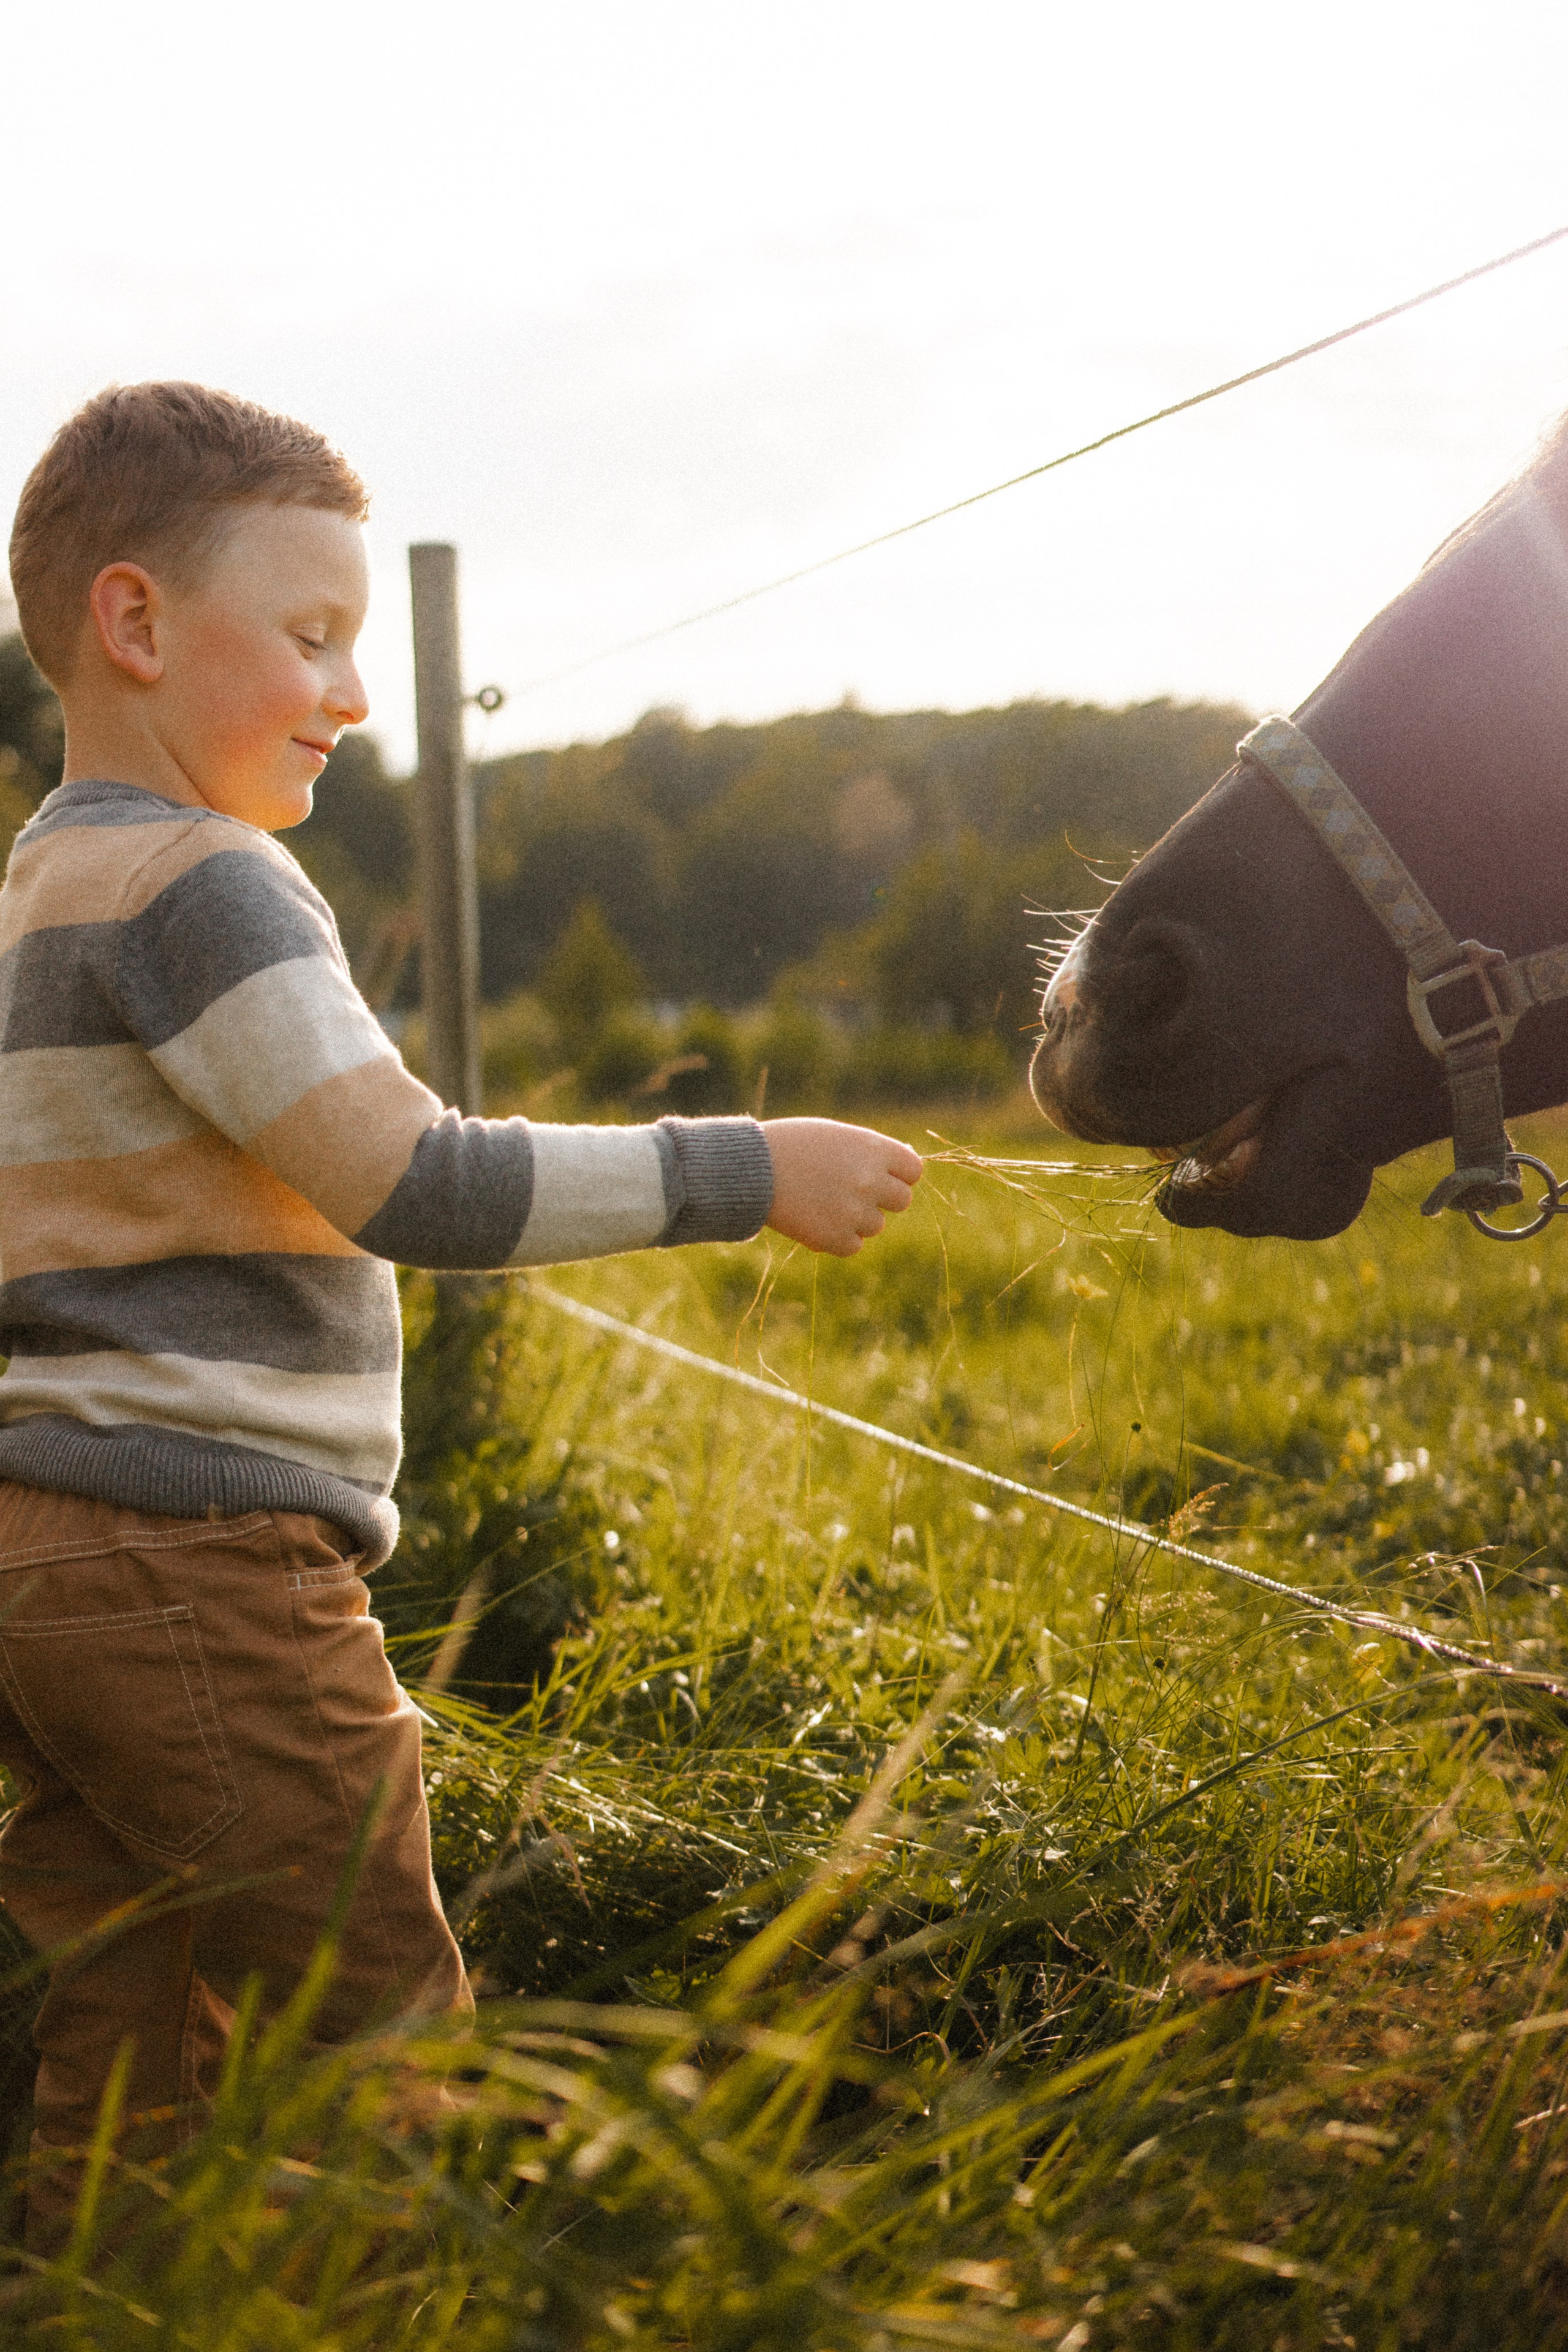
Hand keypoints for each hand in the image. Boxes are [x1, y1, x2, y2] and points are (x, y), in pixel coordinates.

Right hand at [762, 1117, 922, 1255]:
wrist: (751, 1170)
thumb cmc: (792, 1146)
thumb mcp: (836, 1136)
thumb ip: (872, 1152)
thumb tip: (908, 1169)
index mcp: (873, 1150)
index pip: (913, 1170)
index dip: (898, 1174)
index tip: (882, 1176)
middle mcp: (870, 1181)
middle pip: (902, 1200)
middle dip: (882, 1198)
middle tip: (851, 1192)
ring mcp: (854, 1212)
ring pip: (875, 1225)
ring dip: (856, 1219)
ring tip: (822, 1202)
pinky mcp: (836, 1238)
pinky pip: (854, 1245)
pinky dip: (837, 1238)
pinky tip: (814, 1219)